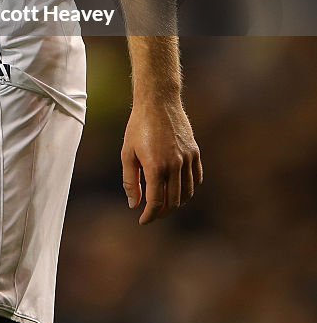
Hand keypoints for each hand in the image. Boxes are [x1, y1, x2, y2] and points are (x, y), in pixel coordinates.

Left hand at [121, 98, 201, 224]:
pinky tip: (178, 188)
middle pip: (173, 201)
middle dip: (161, 212)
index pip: (156, 202)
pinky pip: (196, 178)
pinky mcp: (195, 152)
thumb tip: (134, 204)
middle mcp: (175, 165)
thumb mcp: (127, 153)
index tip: (142, 220)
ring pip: (187, 193)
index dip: (149, 216)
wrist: (158, 101)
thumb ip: (130, 181)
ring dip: (176, 202)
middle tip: (152, 213)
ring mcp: (188, 158)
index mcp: (156, 166)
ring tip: (164, 203)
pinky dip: (188, 189)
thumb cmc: (138, 126)